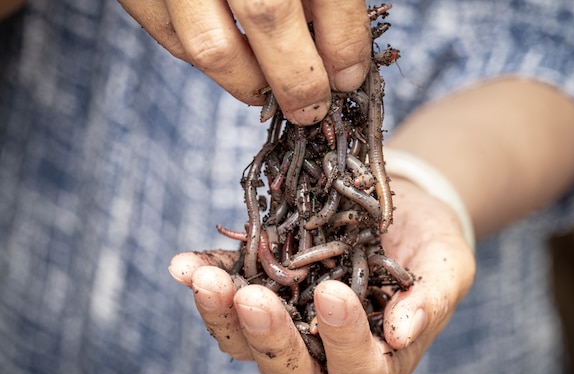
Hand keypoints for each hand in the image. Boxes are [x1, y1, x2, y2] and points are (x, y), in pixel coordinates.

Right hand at [119, 0, 371, 124]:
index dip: (343, 42)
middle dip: (298, 78)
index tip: (349, 77)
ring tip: (271, 91)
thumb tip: (342, 63)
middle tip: (311, 108)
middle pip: (267, 14)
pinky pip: (172, 40)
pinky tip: (232, 61)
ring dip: (251, 83)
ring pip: (210, 46)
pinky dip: (206, 62)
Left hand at [168, 177, 474, 373]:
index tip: (332, 294)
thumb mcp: (446, 268)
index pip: (356, 366)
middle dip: (266, 336)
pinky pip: (228, 286)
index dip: (342, 339)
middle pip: (287, 365)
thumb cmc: (431, 244)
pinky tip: (184, 264)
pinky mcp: (262, 282)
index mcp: (373, 355)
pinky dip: (205, 275)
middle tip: (252, 298)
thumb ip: (429, 302)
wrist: (398, 208)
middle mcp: (323, 348)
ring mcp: (286, 317)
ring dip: (221, 312)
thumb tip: (400, 333)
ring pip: (245, 337)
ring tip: (203, 280)